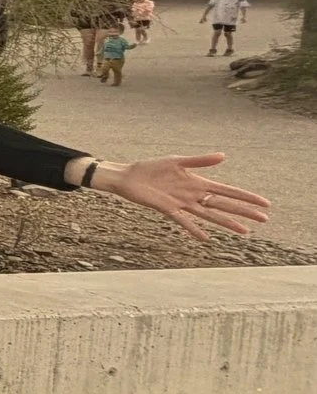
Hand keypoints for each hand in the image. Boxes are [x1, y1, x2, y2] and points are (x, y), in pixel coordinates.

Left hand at [90, 154, 269, 239]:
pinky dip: (194, 229)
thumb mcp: (178, 161)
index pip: (227, 191)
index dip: (245, 197)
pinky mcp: (167, 209)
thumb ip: (200, 160)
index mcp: (198, 182)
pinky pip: (183, 221)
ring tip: (244, 231)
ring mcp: (182, 203)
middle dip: (244, 211)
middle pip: (223, 204)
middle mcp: (193, 195)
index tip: (264, 203)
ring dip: (226, 222)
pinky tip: (206, 238)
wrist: (129, 176)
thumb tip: (223, 156)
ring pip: (209, 215)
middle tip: (264, 219)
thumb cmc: (152, 168)